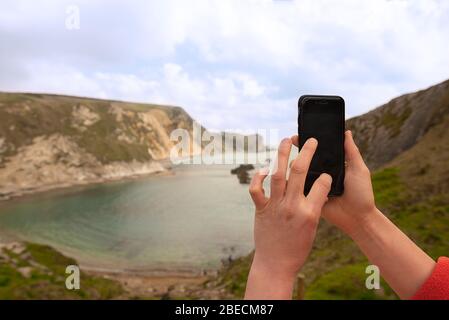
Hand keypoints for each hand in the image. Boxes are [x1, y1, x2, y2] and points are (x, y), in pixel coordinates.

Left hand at [245, 137, 331, 298]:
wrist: (276, 264)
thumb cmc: (297, 248)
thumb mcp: (313, 228)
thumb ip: (314, 206)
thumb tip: (316, 188)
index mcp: (310, 213)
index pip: (323, 184)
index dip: (326, 175)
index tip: (326, 171)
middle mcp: (292, 206)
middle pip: (299, 171)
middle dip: (306, 151)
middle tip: (310, 140)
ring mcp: (275, 206)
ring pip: (277, 174)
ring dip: (281, 154)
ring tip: (286, 141)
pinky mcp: (261, 209)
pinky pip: (256, 189)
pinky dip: (258, 178)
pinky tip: (264, 169)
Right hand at [292, 130, 375, 236]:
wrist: (358, 218)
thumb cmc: (361, 193)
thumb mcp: (359, 169)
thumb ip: (351, 152)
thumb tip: (346, 132)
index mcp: (333, 166)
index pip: (319, 152)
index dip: (309, 143)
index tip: (298, 136)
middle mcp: (322, 174)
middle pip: (307, 161)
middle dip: (297, 152)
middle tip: (290, 143)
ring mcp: (315, 186)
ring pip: (300, 174)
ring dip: (294, 167)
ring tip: (292, 162)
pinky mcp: (310, 197)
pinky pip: (299, 189)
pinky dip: (294, 183)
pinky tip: (289, 177)